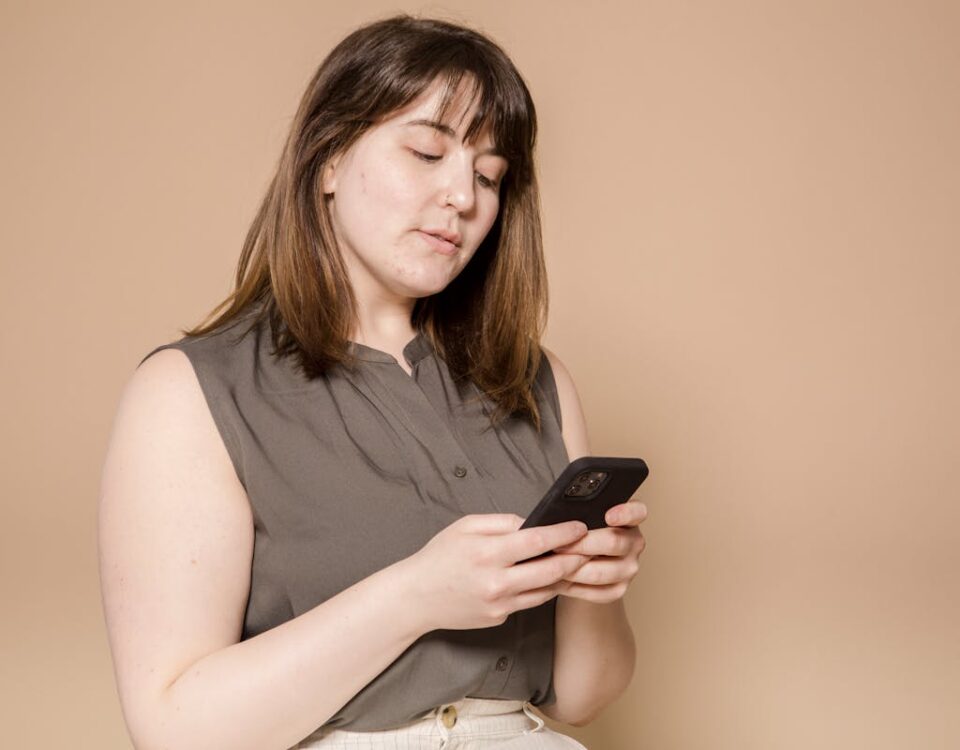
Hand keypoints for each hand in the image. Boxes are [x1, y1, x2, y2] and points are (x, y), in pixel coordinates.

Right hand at [401, 514, 591, 631]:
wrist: (417, 597)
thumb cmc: (439, 557)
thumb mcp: (465, 527)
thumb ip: (502, 522)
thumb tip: (532, 523)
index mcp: (487, 553)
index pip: (537, 542)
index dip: (564, 533)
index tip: (580, 527)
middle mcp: (496, 582)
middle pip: (551, 571)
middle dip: (575, 557)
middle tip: (589, 546)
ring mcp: (500, 604)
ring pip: (546, 590)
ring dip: (565, 576)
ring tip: (576, 561)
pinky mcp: (500, 618)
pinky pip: (531, 602)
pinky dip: (544, 589)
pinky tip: (551, 577)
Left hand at [549, 499, 647, 603]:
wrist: (587, 560)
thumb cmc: (584, 532)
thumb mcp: (585, 515)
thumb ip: (581, 513)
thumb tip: (560, 519)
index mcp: (631, 518)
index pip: (638, 512)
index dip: (625, 513)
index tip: (609, 516)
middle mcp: (635, 543)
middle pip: (612, 543)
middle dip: (580, 544)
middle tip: (557, 545)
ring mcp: (629, 568)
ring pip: (599, 572)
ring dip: (571, 569)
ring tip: (552, 563)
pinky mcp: (619, 589)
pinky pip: (595, 592)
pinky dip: (572, 586)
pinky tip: (558, 579)